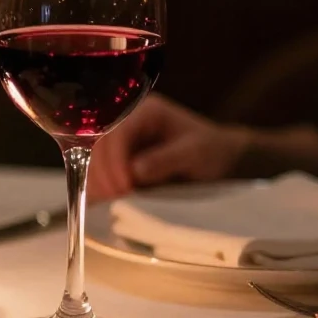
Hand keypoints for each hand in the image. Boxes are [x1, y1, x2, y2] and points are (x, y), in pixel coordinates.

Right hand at [89, 95, 250, 198]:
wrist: (222, 158)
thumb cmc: (212, 151)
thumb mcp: (195, 153)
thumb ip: (166, 159)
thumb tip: (134, 171)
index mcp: (146, 112)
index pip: (118, 132)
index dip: (115, 160)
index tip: (122, 187)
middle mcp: (128, 122)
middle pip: (100, 145)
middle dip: (103, 174)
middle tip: (113, 200)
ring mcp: (122, 141)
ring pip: (95, 159)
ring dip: (98, 182)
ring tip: (106, 205)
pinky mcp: (120, 159)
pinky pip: (101, 172)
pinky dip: (100, 187)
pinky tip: (103, 204)